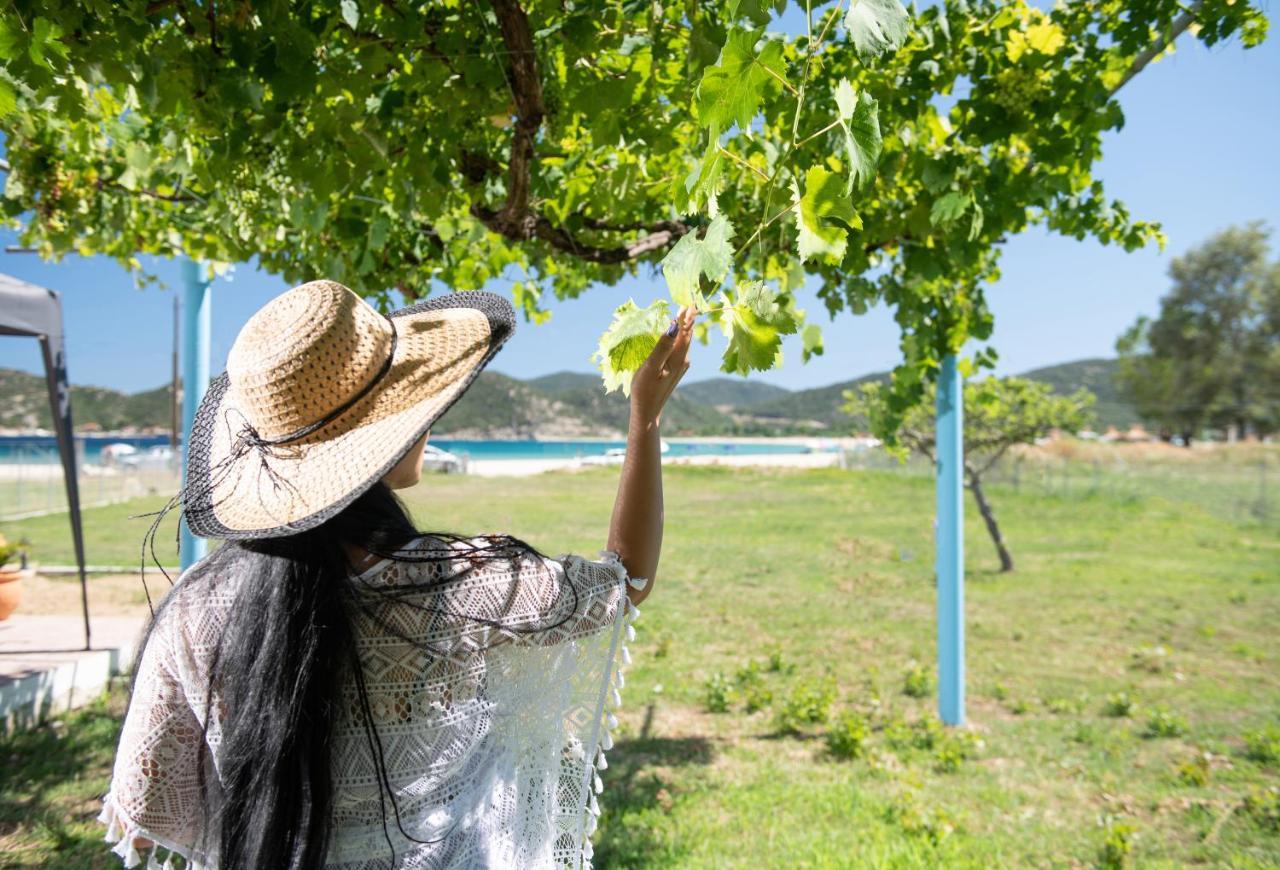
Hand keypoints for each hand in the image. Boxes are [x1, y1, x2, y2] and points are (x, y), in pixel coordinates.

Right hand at [630, 304, 694, 425]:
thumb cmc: (645, 390)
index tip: (689, 300)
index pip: (685, 331)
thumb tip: (674, 326)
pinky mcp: (675, 369)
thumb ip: (662, 346)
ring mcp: (680, 366)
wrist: (648, 412)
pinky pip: (680, 347)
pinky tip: (676, 333)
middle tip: (690, 302)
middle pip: (688, 335)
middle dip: (689, 319)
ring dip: (685, 327)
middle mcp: (683, 360)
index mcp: (678, 358)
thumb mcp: (651, 367)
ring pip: (685, 341)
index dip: (687, 316)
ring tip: (685, 313)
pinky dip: (680, 336)